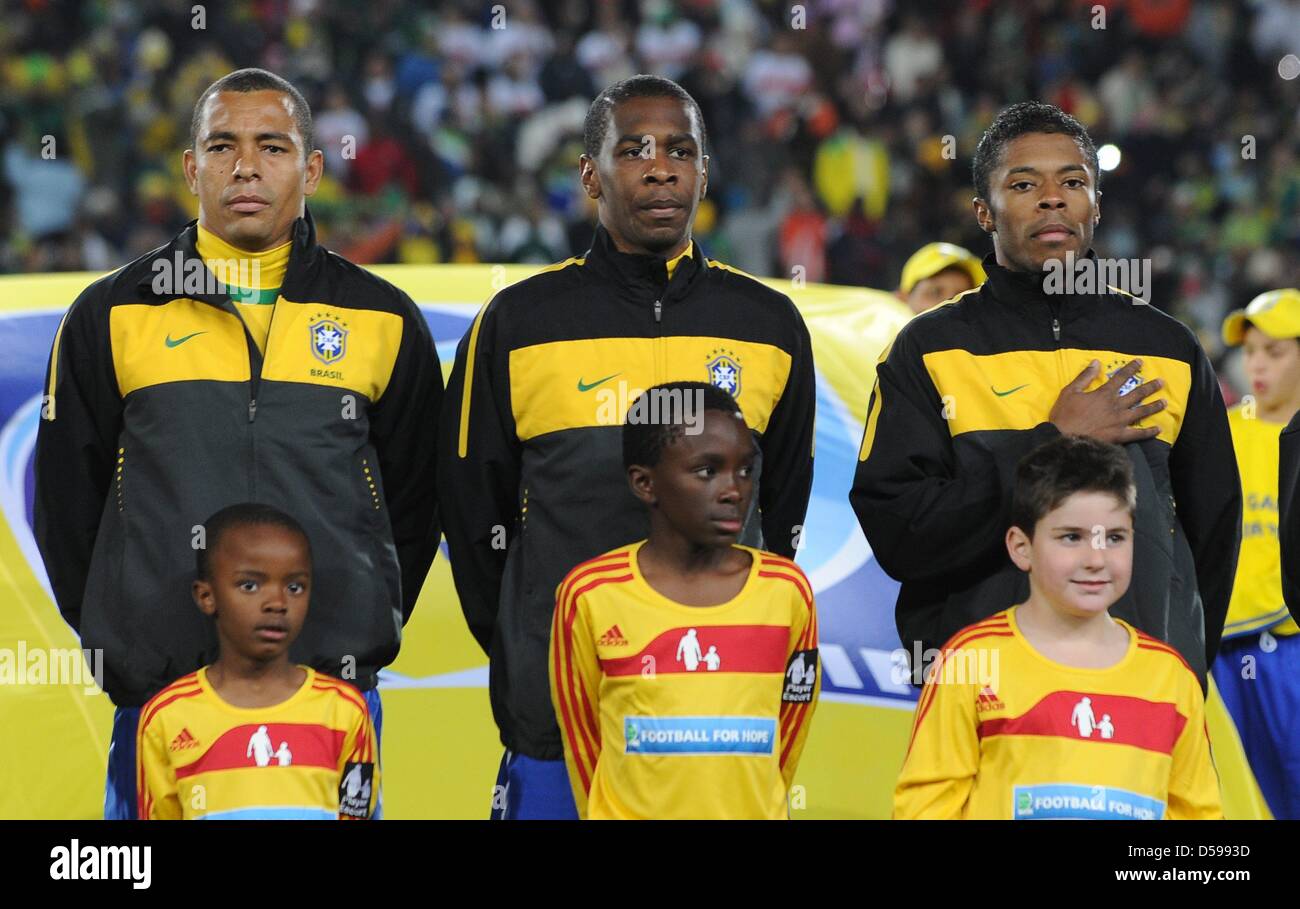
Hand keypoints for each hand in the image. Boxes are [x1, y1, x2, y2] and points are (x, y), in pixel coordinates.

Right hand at [1048, 359, 1165, 443]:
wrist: (1064, 438)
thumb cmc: (1064, 415)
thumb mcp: (1070, 391)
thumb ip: (1084, 377)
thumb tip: (1096, 362)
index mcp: (1104, 394)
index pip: (1120, 378)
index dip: (1131, 369)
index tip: (1140, 362)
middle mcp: (1116, 406)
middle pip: (1137, 394)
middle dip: (1150, 387)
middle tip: (1161, 382)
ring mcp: (1120, 421)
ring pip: (1141, 411)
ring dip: (1154, 406)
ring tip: (1164, 402)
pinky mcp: (1119, 435)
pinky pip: (1138, 433)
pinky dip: (1149, 432)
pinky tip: (1158, 429)